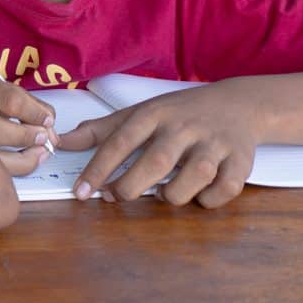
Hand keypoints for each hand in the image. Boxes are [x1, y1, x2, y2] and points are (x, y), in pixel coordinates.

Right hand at [0, 67, 57, 175]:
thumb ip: (19, 99)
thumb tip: (49, 124)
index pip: (10, 99)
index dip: (36, 114)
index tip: (49, 120)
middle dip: (26, 138)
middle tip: (44, 139)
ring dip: (19, 161)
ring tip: (37, 155)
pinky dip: (3, 170)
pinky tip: (15, 165)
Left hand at [58, 83, 258, 207]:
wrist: (236, 104)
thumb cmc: (176, 113)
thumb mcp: (136, 114)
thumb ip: (98, 131)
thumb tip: (61, 142)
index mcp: (153, 113)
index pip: (120, 141)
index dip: (98, 169)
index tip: (81, 193)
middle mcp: (184, 126)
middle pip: (156, 161)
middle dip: (131, 186)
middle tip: (116, 198)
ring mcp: (214, 142)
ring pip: (194, 176)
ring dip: (173, 194)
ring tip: (161, 193)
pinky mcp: (241, 160)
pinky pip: (226, 188)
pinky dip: (209, 199)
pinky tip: (198, 194)